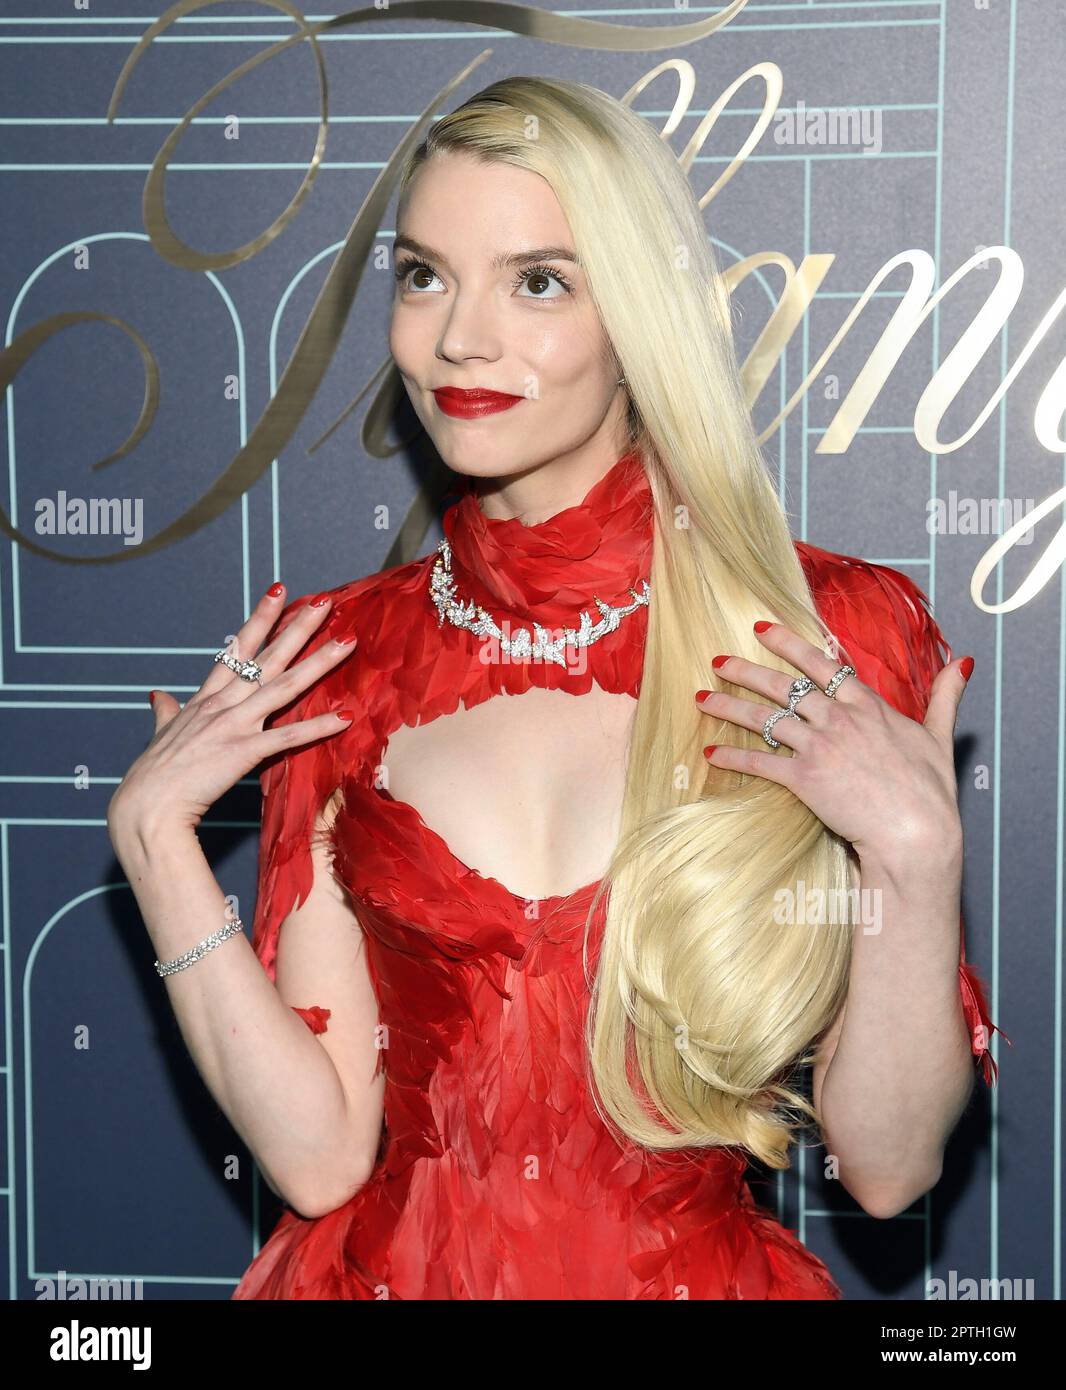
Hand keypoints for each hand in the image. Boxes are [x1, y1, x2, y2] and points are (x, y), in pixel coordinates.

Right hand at [108, 586, 355, 845]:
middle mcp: (223, 704)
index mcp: (206, 698)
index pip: (238, 649)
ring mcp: (234, 725)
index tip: (279, 592)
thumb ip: (167, 712)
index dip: (260, 620)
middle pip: (267, 657)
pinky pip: (287, 737)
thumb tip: (159, 696)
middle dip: (297, 627)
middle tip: (324, 602)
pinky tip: (344, 717)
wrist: (147, 806)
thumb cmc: (153, 774)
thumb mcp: (161, 734)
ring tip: (346, 642)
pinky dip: (317, 727)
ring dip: (318, 663)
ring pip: (284, 686)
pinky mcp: (243, 752)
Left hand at [695, 621, 972, 864]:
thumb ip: (944, 696)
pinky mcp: (805, 779)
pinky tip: (711, 754)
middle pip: (782, 685)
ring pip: (764, 718)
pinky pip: (760, 763)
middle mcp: (839, 718)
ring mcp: (820, 747)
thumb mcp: (940, 736)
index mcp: (867, 704)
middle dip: (745, 670)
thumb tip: (961, 663)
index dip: (788, 643)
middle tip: (717, 658)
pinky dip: (733, 758)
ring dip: (728, 707)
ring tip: (701, 698)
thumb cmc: (930, 790)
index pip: (820, 663)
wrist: (916, 832)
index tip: (761, 628)